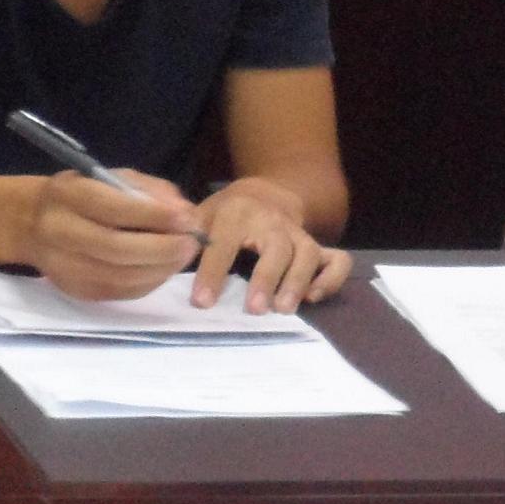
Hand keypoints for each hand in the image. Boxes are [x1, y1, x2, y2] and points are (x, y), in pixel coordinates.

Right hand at [19, 168, 202, 301]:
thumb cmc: (81, 195)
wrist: (31, 224)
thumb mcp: (110, 178)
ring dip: (162, 268)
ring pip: (122, 275)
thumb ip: (148, 190)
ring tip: (183, 255)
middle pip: (116, 248)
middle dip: (162, 248)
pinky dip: (150, 282)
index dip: (153, 216)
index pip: (112, 208)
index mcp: (66, 195)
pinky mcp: (75, 290)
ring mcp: (64, 266)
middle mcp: (59, 231)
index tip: (186, 219)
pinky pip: (121, 291)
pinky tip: (163, 268)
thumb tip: (185, 214)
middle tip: (192, 243)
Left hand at [192, 177, 349, 311]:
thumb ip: (187, 236)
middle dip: (266, 278)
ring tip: (284, 309)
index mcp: (236, 213)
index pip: (223, 243)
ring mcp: (298, 234)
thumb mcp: (201, 216)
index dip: (212, 273)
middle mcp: (272, 221)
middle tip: (256, 309)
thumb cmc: (225, 213)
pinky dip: (332, 278)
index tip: (202, 302)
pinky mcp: (318, 245)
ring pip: (308, 254)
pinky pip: (337, 260)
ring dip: (298, 282)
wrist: (264, 194)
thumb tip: (166, 259)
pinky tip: (315, 297)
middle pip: (276, 247)